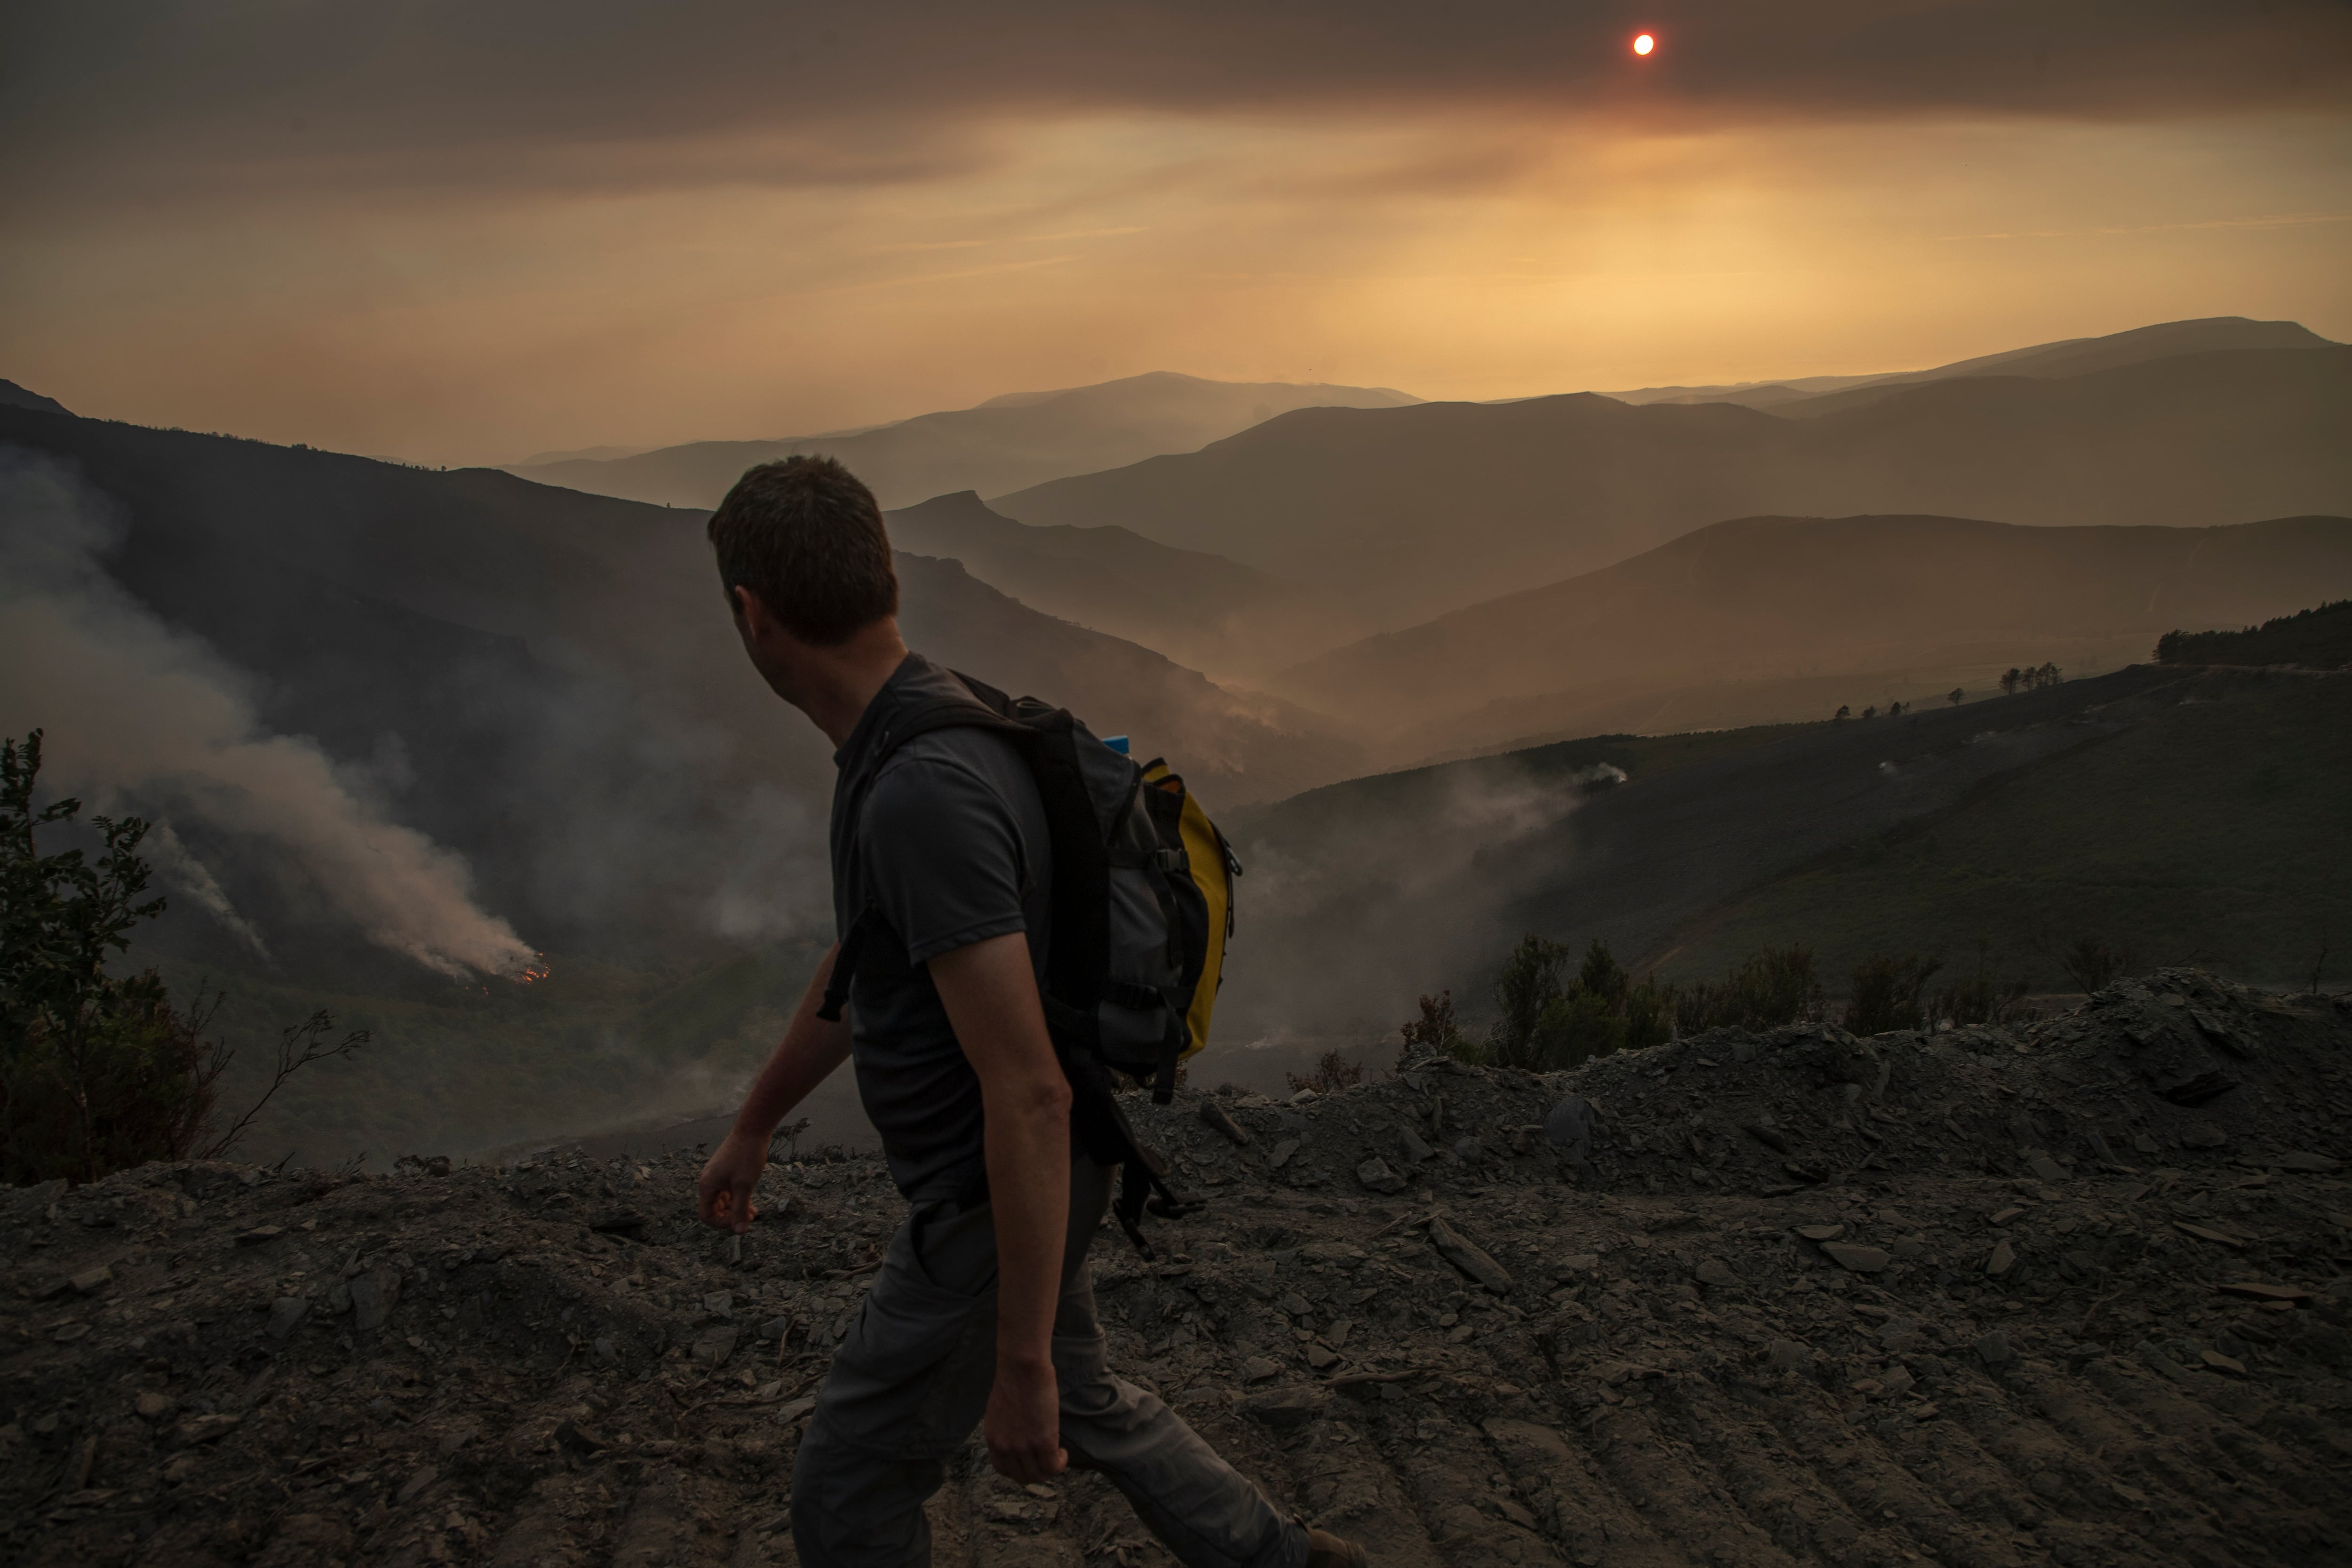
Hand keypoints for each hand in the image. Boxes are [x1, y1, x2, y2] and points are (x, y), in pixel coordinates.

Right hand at [696, 1128, 767, 1232]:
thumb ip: (740, 1210)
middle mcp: (709, 1182)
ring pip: (724, 1201)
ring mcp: (718, 1176)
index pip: (706, 1215)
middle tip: (750, 1218)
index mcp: (708, 1186)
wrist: (752, 1129)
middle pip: (714, 1209)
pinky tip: (752, 1205)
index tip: (739, 1222)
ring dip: (737, 1209)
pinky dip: (739, 1200)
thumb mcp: (744, 1186)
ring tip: (754, 1214)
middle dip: (731, 1217)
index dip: (721, 1223)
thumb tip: (739, 1232)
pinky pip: (729, 1192)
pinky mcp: (727, 1172)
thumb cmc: (746, 1156)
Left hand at [983, 1355, 1065, 1482]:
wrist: (1022, 1367)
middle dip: (1037, 1472)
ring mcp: (1023, 1446)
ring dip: (1050, 1468)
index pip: (1003, 1470)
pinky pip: (1053, 1467)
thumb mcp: (1000, 1411)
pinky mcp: (1043, 1441)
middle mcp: (1005, 1447)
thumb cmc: (1014, 1379)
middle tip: (1048, 1460)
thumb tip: (1020, 1435)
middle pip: (1022, 1476)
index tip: (1030, 1461)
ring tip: (1057, 1455)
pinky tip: (1063, 1453)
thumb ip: (1006, 1428)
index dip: (1019, 1469)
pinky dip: (1060, 1463)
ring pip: (1038, 1475)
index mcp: (993, 1439)